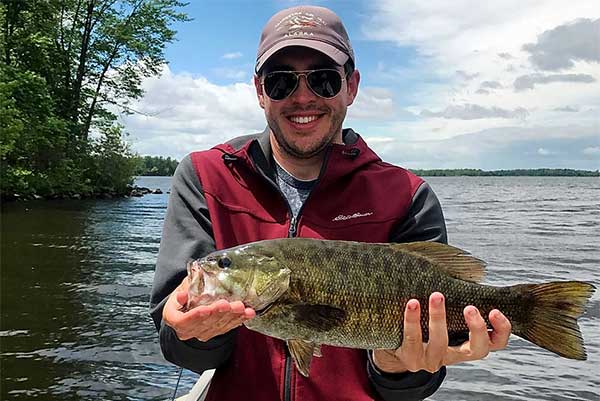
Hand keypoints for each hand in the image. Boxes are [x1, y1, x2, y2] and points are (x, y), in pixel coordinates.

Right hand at [162, 276, 255, 341]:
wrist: (186, 310)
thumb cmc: (184, 296)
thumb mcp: (182, 287)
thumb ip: (187, 285)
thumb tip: (193, 277)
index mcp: (174, 318)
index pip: (183, 320)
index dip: (195, 316)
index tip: (205, 309)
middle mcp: (186, 330)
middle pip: (204, 323)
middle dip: (218, 313)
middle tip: (227, 304)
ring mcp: (201, 333)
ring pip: (218, 326)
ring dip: (231, 316)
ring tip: (241, 307)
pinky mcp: (214, 333)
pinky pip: (227, 327)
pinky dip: (238, 320)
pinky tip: (247, 314)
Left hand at [373, 292, 510, 373]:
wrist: (395, 344)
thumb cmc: (426, 322)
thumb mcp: (446, 314)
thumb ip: (459, 299)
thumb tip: (473, 272)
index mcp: (468, 345)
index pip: (496, 343)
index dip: (501, 330)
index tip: (495, 310)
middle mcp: (454, 356)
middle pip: (476, 349)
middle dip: (476, 328)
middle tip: (470, 306)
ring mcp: (432, 360)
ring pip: (440, 342)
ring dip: (439, 317)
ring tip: (437, 295)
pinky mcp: (411, 359)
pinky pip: (412, 338)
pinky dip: (412, 319)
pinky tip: (412, 303)